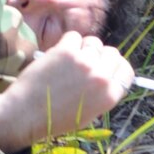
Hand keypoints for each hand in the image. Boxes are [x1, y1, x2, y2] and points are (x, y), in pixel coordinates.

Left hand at [0, 34, 133, 153]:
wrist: (27, 113)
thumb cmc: (56, 117)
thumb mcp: (89, 112)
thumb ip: (102, 92)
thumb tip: (108, 72)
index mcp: (109, 96)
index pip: (126, 71)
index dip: (117, 66)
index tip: (108, 65)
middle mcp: (100, 77)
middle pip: (112, 53)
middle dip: (101, 55)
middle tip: (87, 60)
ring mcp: (84, 62)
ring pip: (94, 42)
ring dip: (84, 47)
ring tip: (71, 59)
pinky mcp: (65, 51)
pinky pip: (74, 36)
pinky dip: (67, 42)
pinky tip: (59, 54)